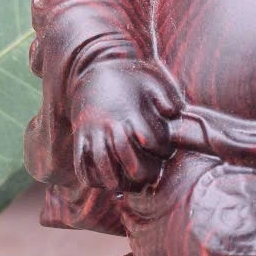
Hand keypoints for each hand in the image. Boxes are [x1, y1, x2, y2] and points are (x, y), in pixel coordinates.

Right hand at [71, 61, 179, 190]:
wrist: (94, 69)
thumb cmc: (129, 77)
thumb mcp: (152, 81)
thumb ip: (168, 97)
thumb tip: (175, 113)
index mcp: (130, 113)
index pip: (149, 138)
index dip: (160, 149)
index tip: (166, 151)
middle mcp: (110, 124)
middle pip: (124, 154)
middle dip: (135, 169)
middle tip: (143, 178)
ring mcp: (92, 131)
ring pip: (99, 162)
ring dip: (110, 178)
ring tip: (118, 187)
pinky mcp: (80, 136)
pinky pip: (80, 162)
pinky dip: (88, 176)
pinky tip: (100, 182)